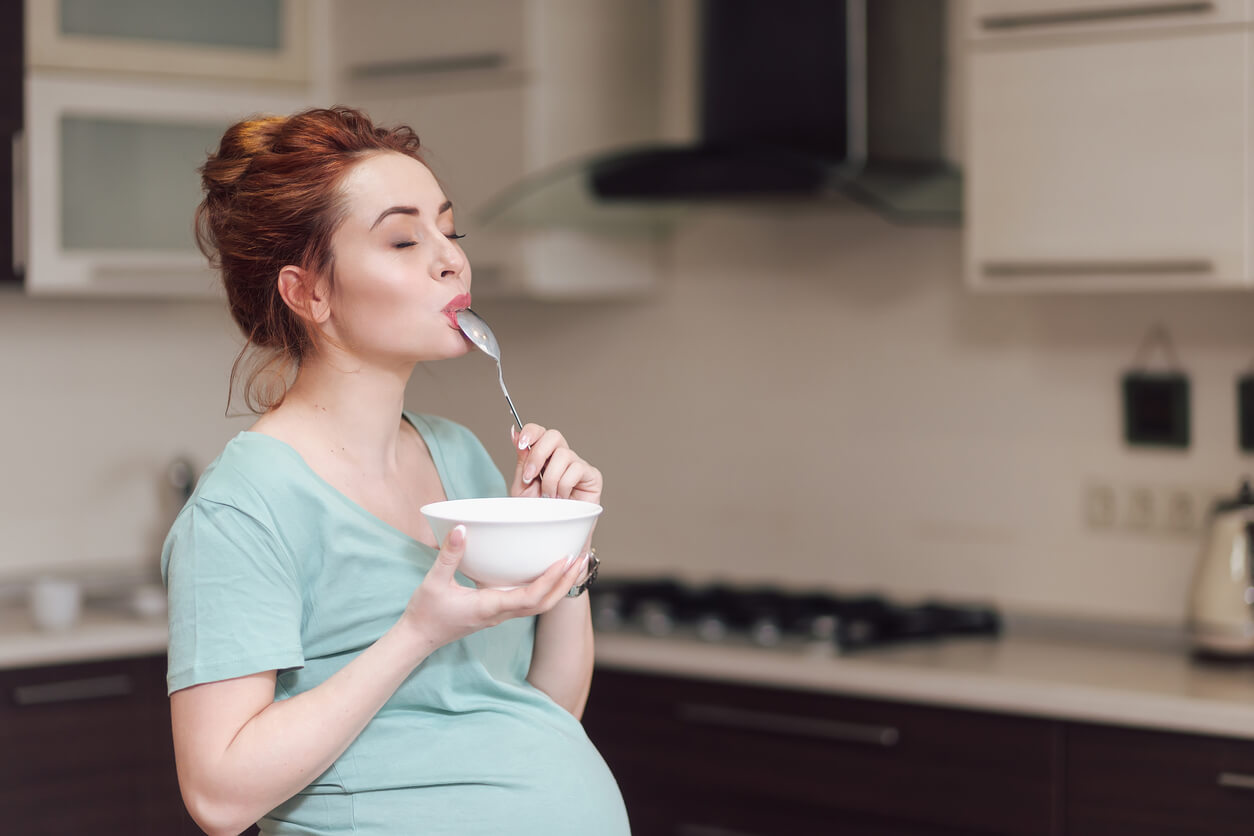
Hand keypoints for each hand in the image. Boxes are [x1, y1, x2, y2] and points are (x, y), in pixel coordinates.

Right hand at [399, 525, 587, 652]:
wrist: (418, 638)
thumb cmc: (425, 612)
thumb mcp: (434, 581)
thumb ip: (449, 555)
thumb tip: (462, 529)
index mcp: (490, 606)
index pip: (529, 597)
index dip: (550, 580)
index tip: (564, 561)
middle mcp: (500, 614)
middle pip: (543, 604)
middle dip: (565, 583)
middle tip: (581, 559)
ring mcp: (500, 615)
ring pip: (539, 605)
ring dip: (559, 587)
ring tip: (573, 564)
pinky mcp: (497, 612)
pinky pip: (528, 602)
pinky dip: (545, 589)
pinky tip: (548, 573)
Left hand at [510, 423, 602, 504]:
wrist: (553, 535)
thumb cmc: (539, 513)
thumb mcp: (523, 486)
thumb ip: (522, 460)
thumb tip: (515, 432)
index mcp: (544, 456)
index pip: (540, 432)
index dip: (530, 432)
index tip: (520, 444)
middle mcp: (562, 457)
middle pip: (554, 436)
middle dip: (538, 454)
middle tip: (530, 476)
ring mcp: (578, 465)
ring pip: (564, 455)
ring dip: (551, 479)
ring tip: (548, 497)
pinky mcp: (591, 476)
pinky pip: (576, 469)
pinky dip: (564, 485)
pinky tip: (563, 499)